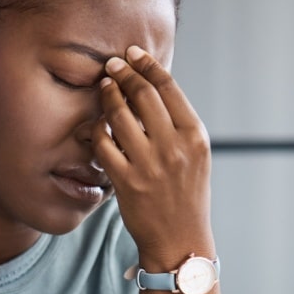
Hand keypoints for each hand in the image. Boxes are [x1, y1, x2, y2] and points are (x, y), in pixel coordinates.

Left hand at [95, 45, 213, 267]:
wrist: (180, 239)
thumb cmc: (186, 194)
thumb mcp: (195, 155)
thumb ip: (178, 123)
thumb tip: (151, 86)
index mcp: (195, 136)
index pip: (168, 87)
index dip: (147, 65)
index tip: (134, 54)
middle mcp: (174, 147)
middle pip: (143, 94)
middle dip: (124, 73)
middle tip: (111, 64)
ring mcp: (150, 165)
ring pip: (120, 115)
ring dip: (108, 95)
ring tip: (104, 87)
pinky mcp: (127, 182)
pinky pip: (104, 144)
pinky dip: (98, 129)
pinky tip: (98, 124)